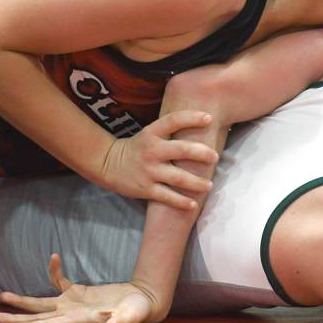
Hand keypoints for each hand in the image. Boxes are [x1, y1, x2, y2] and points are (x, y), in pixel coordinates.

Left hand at [0, 254, 167, 322]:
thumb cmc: (138, 312)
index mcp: (79, 322)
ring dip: (22, 302)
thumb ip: (119, 322)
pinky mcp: (78, 292)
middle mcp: (70, 315)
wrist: (143, 302)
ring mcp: (72, 304)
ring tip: (2, 296)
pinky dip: (54, 271)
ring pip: (41, 304)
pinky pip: (60, 281)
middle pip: (37, 318)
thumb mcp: (130, 317)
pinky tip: (53, 257)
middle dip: (15, 318)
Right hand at [101, 110, 216, 209]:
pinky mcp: (145, 189)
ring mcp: (149, 171)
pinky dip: (181, 202)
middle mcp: (152, 151)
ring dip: (196, 182)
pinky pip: (167, 196)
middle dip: (201, 153)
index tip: (209, 118)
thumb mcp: (150, 133)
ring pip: (177, 178)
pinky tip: (193, 204)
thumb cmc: (138, 147)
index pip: (174, 120)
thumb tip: (204, 123)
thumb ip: (171, 131)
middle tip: (215, 157)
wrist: (107, 164)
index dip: (192, 118)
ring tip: (209, 185)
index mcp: (153, 133)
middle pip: (181, 150)